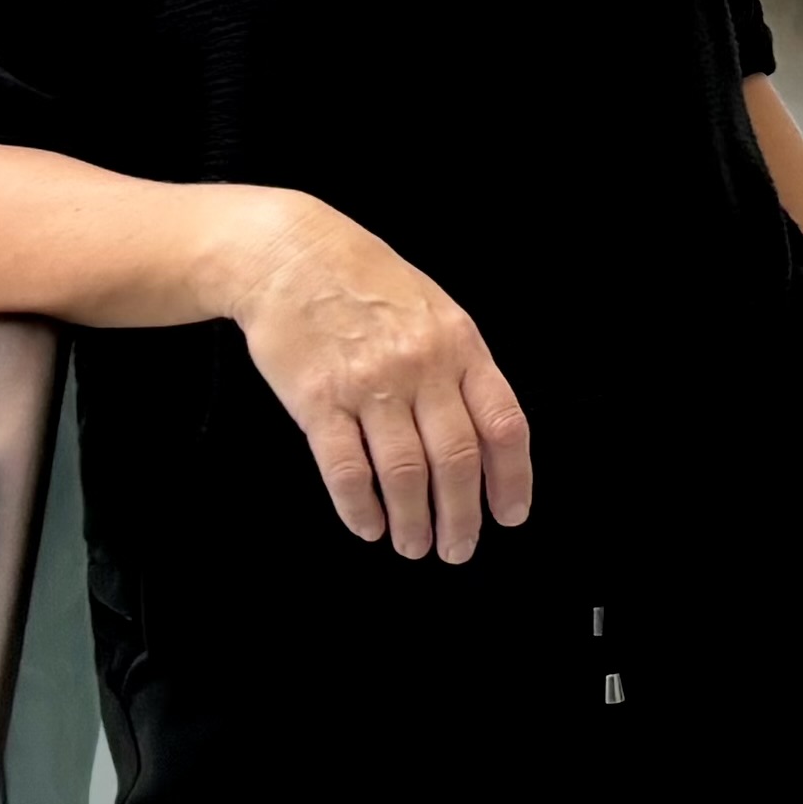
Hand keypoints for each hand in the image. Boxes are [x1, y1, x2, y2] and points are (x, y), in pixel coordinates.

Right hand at [218, 191, 533, 562]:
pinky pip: (346, 468)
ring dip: (414, 520)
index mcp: (461, 346)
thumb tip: (484, 435)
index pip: (503, 425)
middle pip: (456, 459)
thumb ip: (461, 367)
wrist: (290, 255)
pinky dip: (360, 507)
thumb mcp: (436, 309)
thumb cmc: (366, 281)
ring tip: (415, 547)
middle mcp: (421, 369)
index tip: (510, 515)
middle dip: (461, 515)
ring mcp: (369, 386)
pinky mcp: (318, 401)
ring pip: (404, 473)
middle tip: (458, 549)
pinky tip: (369, 526)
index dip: (512, 478)